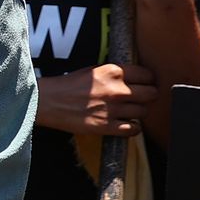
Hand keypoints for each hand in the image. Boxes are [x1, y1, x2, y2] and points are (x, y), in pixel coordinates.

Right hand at [36, 63, 157, 135]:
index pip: (147, 75)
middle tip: (142, 98)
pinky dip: (133, 128)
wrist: (47, 101)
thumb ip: (115, 74)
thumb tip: (133, 79)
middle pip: (151, 94)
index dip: (148, 80)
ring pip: (144, 112)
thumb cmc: (68, 85)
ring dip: (139, 112)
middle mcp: (117, 89)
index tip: (146, 84)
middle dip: (148, 96)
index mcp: (113, 71)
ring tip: (130, 112)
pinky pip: (133, 129)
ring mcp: (113, 109)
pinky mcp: (106, 126)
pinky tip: (127, 124)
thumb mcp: (93, 70)